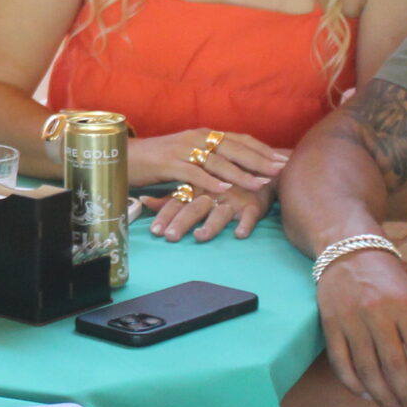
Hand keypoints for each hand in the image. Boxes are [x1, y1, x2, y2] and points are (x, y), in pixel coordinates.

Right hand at [126, 129, 288, 195]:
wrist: (121, 156)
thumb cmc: (156, 161)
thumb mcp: (187, 157)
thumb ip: (208, 161)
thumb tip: (233, 171)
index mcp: (203, 134)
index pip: (240, 139)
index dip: (263, 149)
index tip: (283, 158)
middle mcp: (196, 137)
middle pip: (234, 148)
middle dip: (260, 160)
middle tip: (281, 170)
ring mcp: (182, 149)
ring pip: (218, 161)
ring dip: (241, 173)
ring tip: (261, 184)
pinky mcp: (168, 163)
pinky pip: (194, 172)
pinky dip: (210, 181)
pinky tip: (225, 190)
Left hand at [148, 180, 269, 242]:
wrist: (261, 169)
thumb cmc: (224, 181)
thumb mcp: (197, 186)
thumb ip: (172, 197)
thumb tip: (144, 201)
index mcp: (197, 187)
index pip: (177, 202)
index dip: (165, 216)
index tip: (154, 232)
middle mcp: (212, 193)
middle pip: (194, 208)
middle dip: (182, 221)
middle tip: (170, 236)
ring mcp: (233, 199)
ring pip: (220, 213)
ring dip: (211, 225)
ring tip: (200, 236)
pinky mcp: (253, 204)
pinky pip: (250, 215)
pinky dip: (246, 223)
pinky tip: (240, 234)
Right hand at [312, 247, 406, 406]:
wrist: (348, 248)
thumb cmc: (389, 279)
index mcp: (404, 304)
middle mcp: (376, 311)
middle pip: (394, 365)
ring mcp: (349, 318)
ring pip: (367, 368)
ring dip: (382, 396)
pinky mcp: (328, 323)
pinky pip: (340, 362)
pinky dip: (354, 383)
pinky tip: (367, 395)